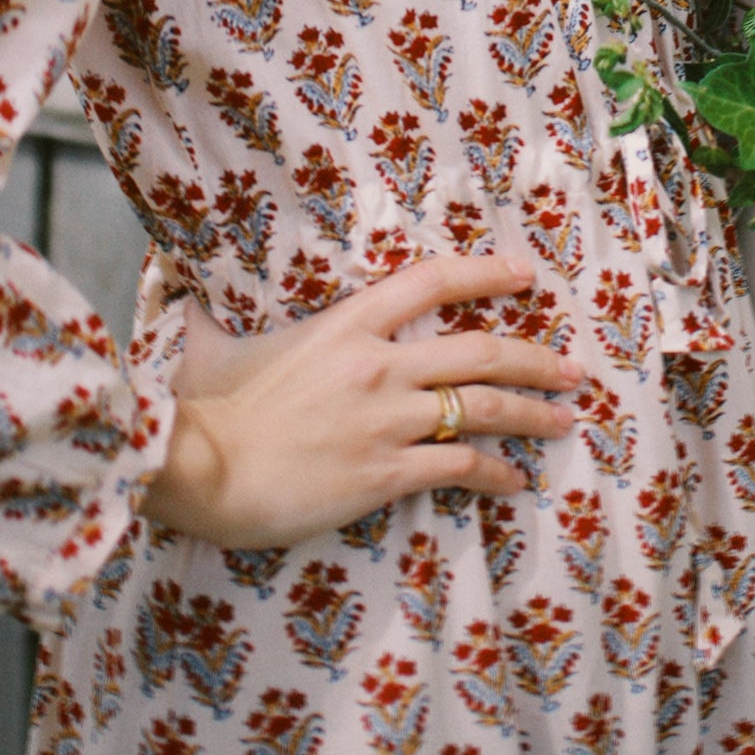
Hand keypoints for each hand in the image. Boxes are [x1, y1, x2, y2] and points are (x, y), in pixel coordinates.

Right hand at [142, 252, 580, 547]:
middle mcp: (378, 363)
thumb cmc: (201, 406)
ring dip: (531, 413)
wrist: (197, 464)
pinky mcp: (385, 472)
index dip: (485, 272)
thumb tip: (182, 296)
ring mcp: (386, 418)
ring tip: (564, 420)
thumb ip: (213, 318)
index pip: (431, 280)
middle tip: (572, 366)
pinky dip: (495, 474)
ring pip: (482, 407)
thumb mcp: (210, 343)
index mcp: (345, 322)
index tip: (525, 273)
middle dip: (533, 356)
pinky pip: (459, 468)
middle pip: (479, 347)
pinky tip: (515, 481)